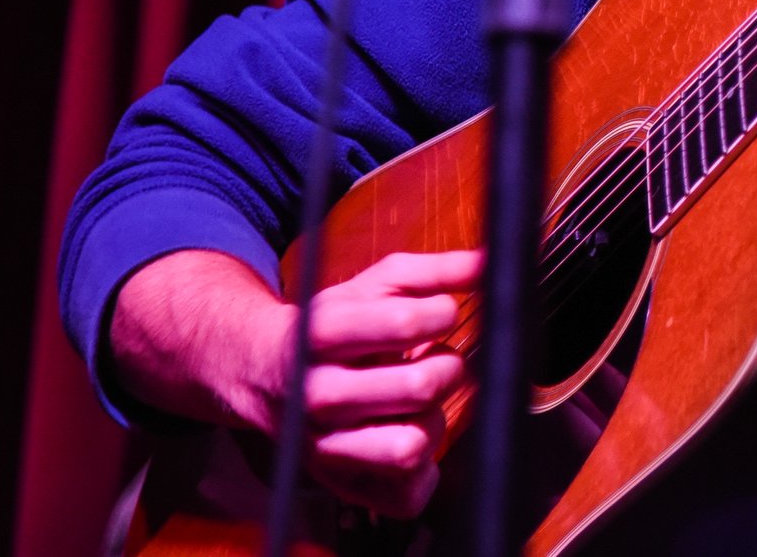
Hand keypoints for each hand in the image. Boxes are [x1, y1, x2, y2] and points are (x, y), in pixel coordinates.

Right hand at [268, 248, 479, 518]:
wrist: (266, 374)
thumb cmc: (334, 326)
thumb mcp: (374, 285)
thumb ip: (435, 271)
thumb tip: (491, 263)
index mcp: (323, 333)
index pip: (405, 322)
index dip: (440, 315)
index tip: (440, 315)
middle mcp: (318, 393)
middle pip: (419, 387)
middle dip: (447, 368)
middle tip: (436, 360)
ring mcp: (325, 444)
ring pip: (412, 445)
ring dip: (434, 419)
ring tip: (420, 402)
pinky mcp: (340, 483)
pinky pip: (406, 493)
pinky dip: (425, 470)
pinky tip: (410, 435)